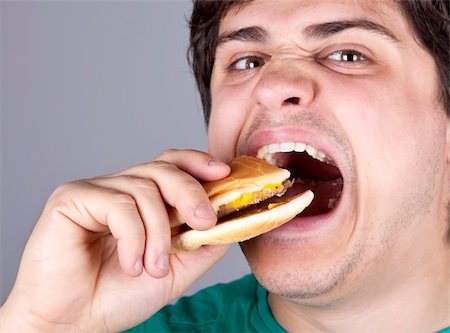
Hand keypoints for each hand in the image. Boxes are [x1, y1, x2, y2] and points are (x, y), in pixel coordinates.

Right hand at [0, 149, 229, 332]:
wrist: (74, 323)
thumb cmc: (119, 295)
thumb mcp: (176, 269)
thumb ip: (203, 244)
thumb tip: (232, 219)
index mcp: (144, 200)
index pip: (173, 165)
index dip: (198, 163)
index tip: (223, 174)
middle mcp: (120, 188)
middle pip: (163, 168)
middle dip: (190, 192)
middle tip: (204, 222)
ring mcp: (96, 191)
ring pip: (144, 190)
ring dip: (158, 233)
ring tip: (154, 268)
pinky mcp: (71, 199)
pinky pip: (117, 204)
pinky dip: (133, 237)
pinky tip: (131, 265)